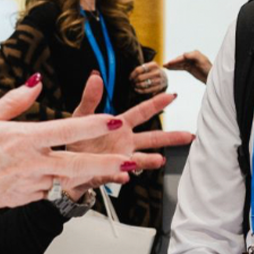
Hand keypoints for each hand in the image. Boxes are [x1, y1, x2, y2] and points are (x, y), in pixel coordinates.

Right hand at [0, 77, 145, 225]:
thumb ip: (15, 101)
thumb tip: (36, 84)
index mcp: (23, 139)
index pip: (65, 130)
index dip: (93, 125)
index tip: (114, 120)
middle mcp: (30, 164)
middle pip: (77, 164)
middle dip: (107, 163)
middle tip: (133, 160)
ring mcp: (30, 184)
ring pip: (68, 180)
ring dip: (93, 175)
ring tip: (119, 170)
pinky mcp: (26, 198)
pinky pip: (50, 188)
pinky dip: (63, 182)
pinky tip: (71, 177)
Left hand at [60, 76, 192, 196]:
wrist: (66, 163)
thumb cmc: (78, 138)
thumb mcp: (81, 116)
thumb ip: (90, 99)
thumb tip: (95, 78)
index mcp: (119, 125)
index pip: (141, 113)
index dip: (156, 104)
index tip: (171, 96)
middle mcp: (125, 142)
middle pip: (152, 138)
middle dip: (171, 137)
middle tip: (188, 136)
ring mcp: (120, 158)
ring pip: (140, 159)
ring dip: (149, 160)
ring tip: (159, 160)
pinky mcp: (109, 172)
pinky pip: (117, 175)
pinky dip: (120, 175)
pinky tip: (124, 175)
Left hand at [130, 60, 168, 95]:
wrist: (165, 78)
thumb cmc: (153, 72)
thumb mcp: (149, 67)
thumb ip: (141, 69)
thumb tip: (131, 76)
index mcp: (153, 65)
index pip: (139, 70)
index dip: (132, 74)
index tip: (130, 78)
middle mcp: (157, 72)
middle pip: (140, 77)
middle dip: (134, 81)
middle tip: (132, 82)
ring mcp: (159, 80)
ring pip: (143, 84)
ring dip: (136, 86)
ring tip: (134, 85)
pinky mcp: (159, 87)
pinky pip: (146, 90)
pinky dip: (140, 90)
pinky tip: (137, 89)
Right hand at [162, 50, 212, 83]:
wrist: (212, 77)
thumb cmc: (208, 69)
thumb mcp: (202, 61)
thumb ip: (193, 56)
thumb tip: (184, 54)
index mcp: (195, 54)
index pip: (183, 57)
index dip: (176, 60)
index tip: (170, 63)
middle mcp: (192, 57)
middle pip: (180, 60)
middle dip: (172, 62)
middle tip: (164, 65)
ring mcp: (190, 63)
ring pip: (179, 64)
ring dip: (172, 65)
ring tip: (165, 66)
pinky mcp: (190, 68)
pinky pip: (181, 67)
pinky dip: (175, 68)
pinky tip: (170, 69)